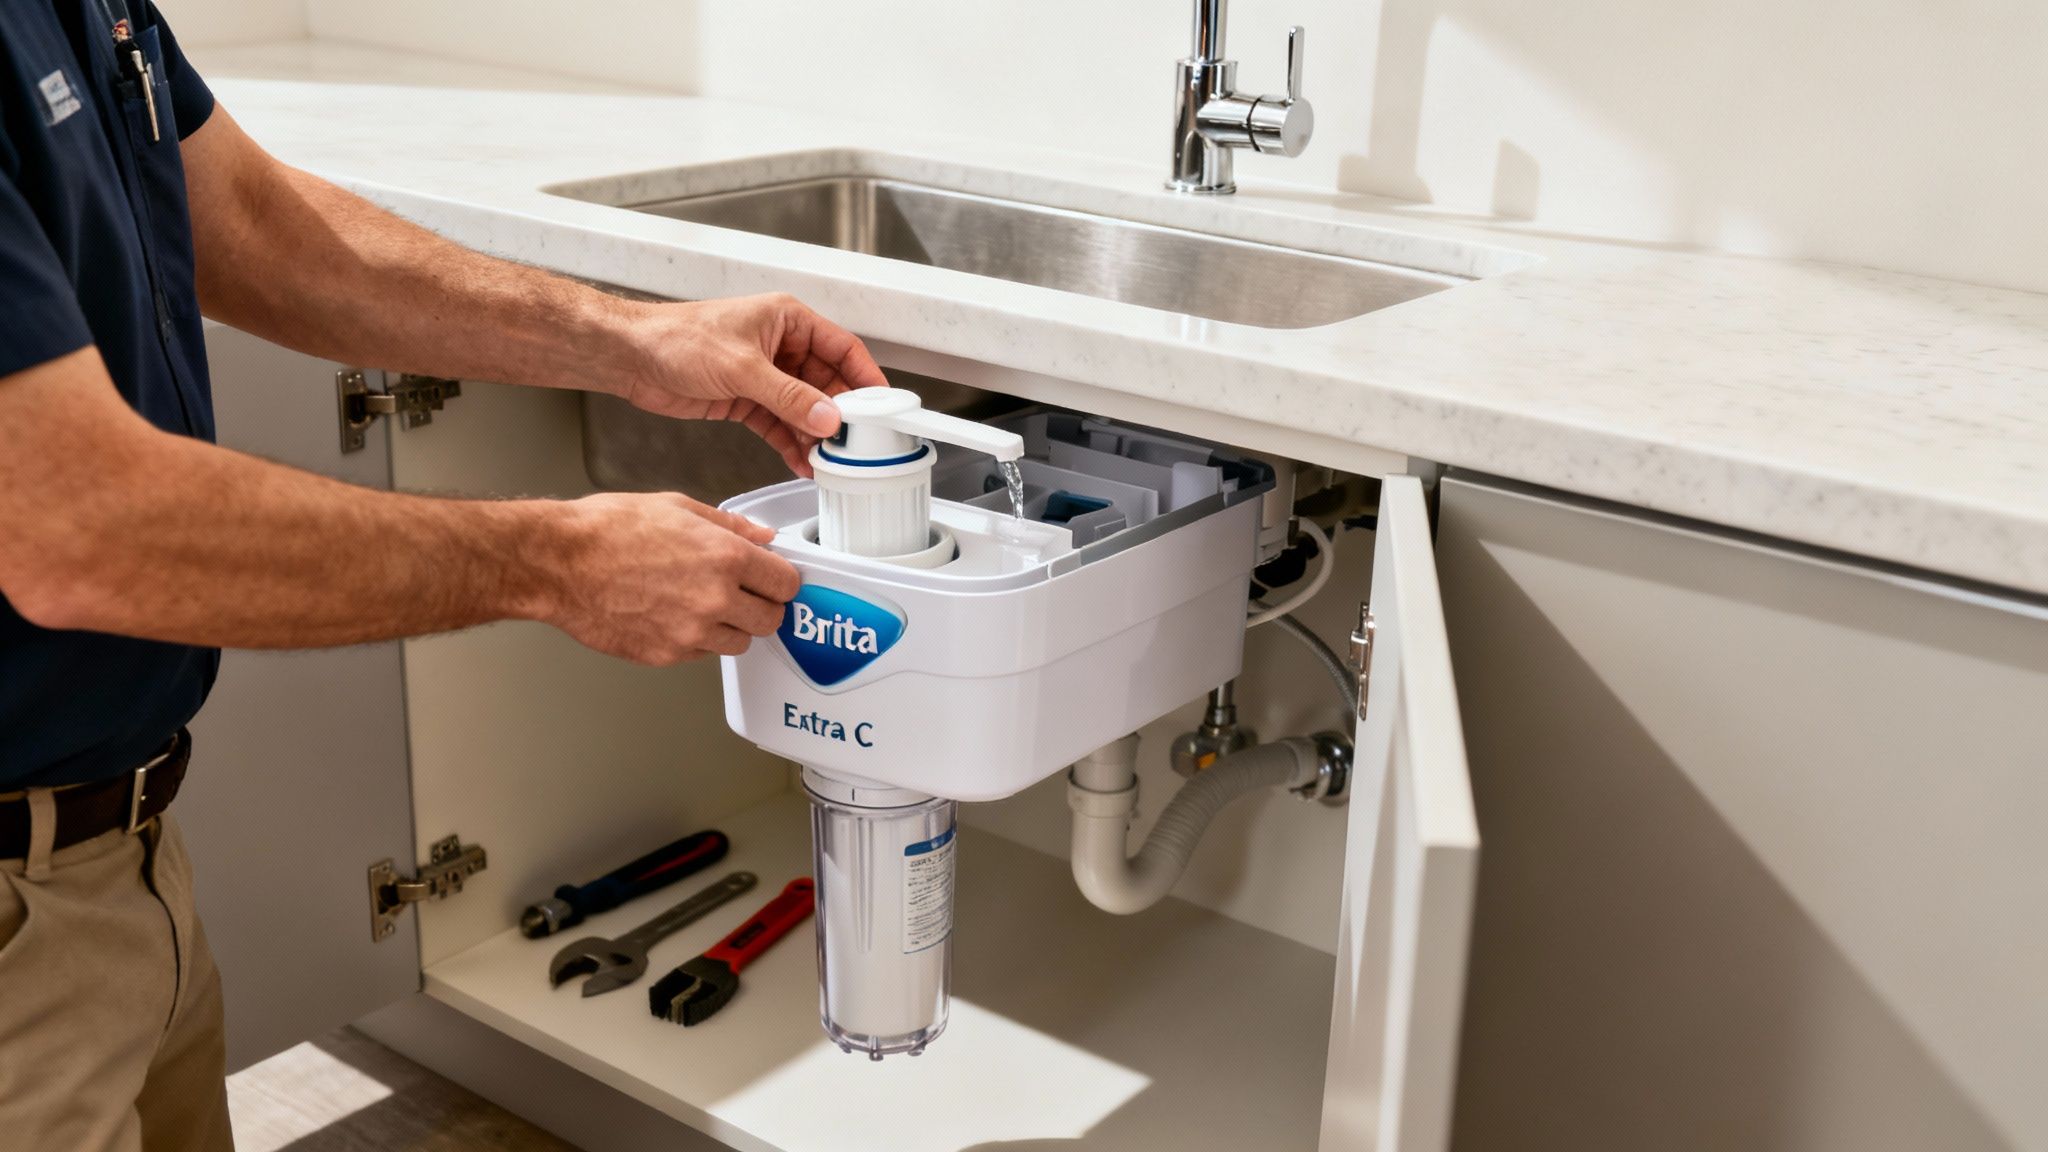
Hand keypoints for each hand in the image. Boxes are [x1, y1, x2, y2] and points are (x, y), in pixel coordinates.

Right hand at [543, 492, 799, 666]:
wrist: (558, 563)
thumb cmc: (607, 530)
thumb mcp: (676, 507)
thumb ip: (728, 526)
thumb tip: (761, 536)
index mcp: (724, 556)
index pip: (785, 584)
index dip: (780, 579)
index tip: (771, 577)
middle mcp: (714, 598)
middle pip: (770, 620)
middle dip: (762, 606)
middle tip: (743, 593)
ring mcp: (691, 632)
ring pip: (739, 643)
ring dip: (730, 626)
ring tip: (701, 603)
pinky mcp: (667, 655)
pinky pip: (701, 654)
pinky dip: (697, 639)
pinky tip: (673, 614)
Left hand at [619, 293, 888, 475]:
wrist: (630, 356)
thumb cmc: (675, 337)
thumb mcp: (742, 367)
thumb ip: (788, 396)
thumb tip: (826, 416)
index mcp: (787, 320)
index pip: (842, 348)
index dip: (865, 376)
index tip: (883, 405)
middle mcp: (780, 346)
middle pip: (827, 384)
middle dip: (840, 415)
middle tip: (856, 443)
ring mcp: (764, 375)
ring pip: (804, 409)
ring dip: (816, 435)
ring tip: (831, 461)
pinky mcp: (746, 400)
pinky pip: (779, 425)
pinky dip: (791, 445)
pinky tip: (802, 463)